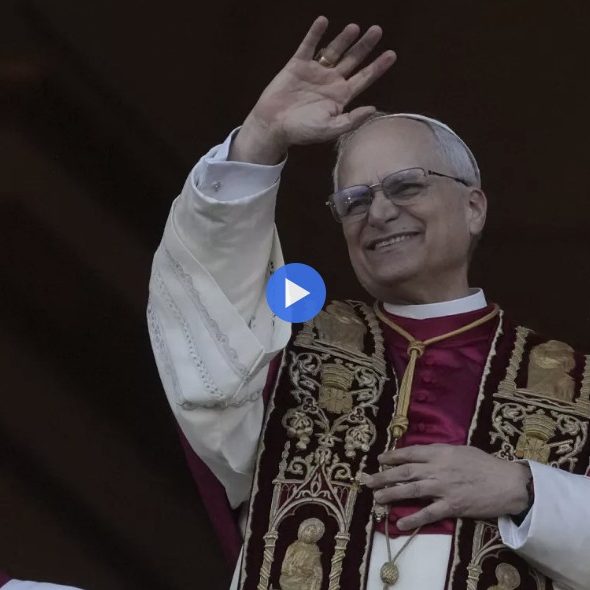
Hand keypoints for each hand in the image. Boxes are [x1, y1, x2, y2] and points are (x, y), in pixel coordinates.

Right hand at [230, 16, 396, 163]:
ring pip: (333, 51)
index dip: (378, 67)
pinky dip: (315, 34)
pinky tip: (323, 21)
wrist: (273, 126)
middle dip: (365, 46)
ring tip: (355, 27)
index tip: (391, 54)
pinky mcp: (297, 65)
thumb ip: (352, 120)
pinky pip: (308, 46)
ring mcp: (314, 72)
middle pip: (353, 60)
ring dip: (344, 39)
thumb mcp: (330, 129)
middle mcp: (330, 82)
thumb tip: (373, 108)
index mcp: (340, 96)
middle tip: (377, 30)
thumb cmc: (302, 131)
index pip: (364, 78)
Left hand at [362, 444, 530, 530]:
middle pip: (405, 472)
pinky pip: (428, 514)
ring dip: (391, 494)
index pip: (410, 453)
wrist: (507, 483)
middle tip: (366, 480)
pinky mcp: (452, 506)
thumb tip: (423, 455)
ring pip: (411, 491)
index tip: (380, 459)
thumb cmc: (485, 464)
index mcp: (440, 452)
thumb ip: (440, 452)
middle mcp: (438, 469)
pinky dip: (413, 518)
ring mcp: (443, 488)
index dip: (392, 456)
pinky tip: (399, 522)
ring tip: (376, 498)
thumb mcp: (460, 450)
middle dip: (383, 475)